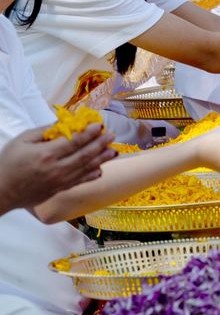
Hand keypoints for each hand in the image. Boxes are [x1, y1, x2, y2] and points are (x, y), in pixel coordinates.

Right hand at [0, 124, 115, 214]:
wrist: (1, 191)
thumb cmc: (8, 163)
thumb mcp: (22, 140)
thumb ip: (44, 131)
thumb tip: (64, 122)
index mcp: (46, 154)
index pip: (74, 142)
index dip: (88, 133)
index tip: (99, 125)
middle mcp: (56, 169)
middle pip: (84, 155)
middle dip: (100, 144)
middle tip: (111, 134)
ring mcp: (59, 182)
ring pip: (85, 169)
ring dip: (101, 159)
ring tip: (113, 150)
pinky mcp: (59, 190)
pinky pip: (79, 182)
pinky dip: (91, 176)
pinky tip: (100, 170)